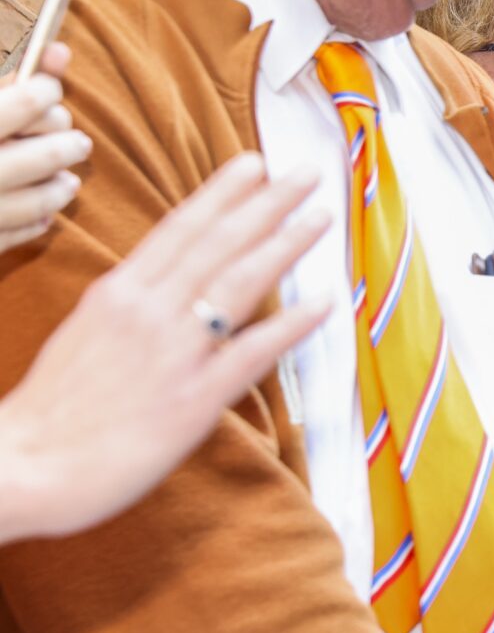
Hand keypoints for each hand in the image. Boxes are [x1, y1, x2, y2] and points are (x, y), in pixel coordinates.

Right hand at [0, 41, 87, 252]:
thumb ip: (9, 82)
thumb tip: (61, 51)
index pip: (23, 105)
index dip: (45, 90)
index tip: (48, 89)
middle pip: (41, 155)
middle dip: (66, 143)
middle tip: (77, 139)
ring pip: (37, 201)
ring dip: (60, 186)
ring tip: (67, 178)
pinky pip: (16, 234)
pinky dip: (36, 220)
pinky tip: (42, 211)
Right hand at [0, 154, 330, 544]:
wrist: (20, 467)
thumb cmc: (50, 411)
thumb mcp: (83, 336)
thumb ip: (128, 309)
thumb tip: (165, 293)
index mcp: (116, 293)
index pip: (179, 230)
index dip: (221, 194)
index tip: (254, 165)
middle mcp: (147, 311)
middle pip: (217, 243)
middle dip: (266, 203)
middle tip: (305, 172)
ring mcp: (173, 352)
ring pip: (238, 282)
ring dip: (285, 244)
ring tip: (320, 216)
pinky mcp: (193, 398)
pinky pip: (252, 351)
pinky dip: (292, 324)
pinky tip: (324, 302)